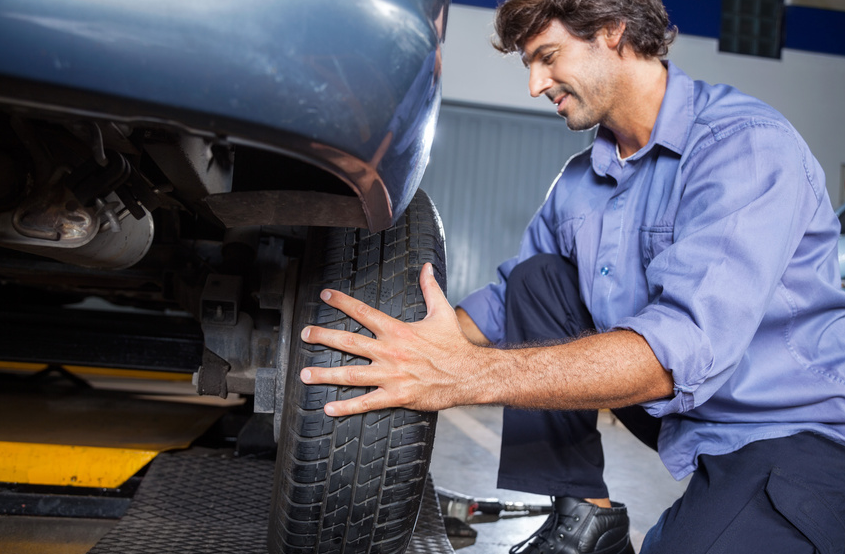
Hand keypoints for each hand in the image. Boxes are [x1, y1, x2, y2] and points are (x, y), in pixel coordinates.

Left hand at [299, 263, 479, 415]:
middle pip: (349, 342)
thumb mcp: (442, 313)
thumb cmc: (454, 345)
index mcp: (397, 331)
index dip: (343, 302)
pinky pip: (366, 403)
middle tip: (304, 334)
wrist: (469, 374)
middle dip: (323, 337)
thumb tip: (426, 266)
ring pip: (351, 374)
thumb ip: (429, 288)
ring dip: (326, 374)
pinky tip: (329, 408)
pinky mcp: (396, 396)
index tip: (325, 295)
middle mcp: (390, 352)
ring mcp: (391, 375)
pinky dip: (346, 407)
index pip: (364, 312)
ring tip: (305, 373)